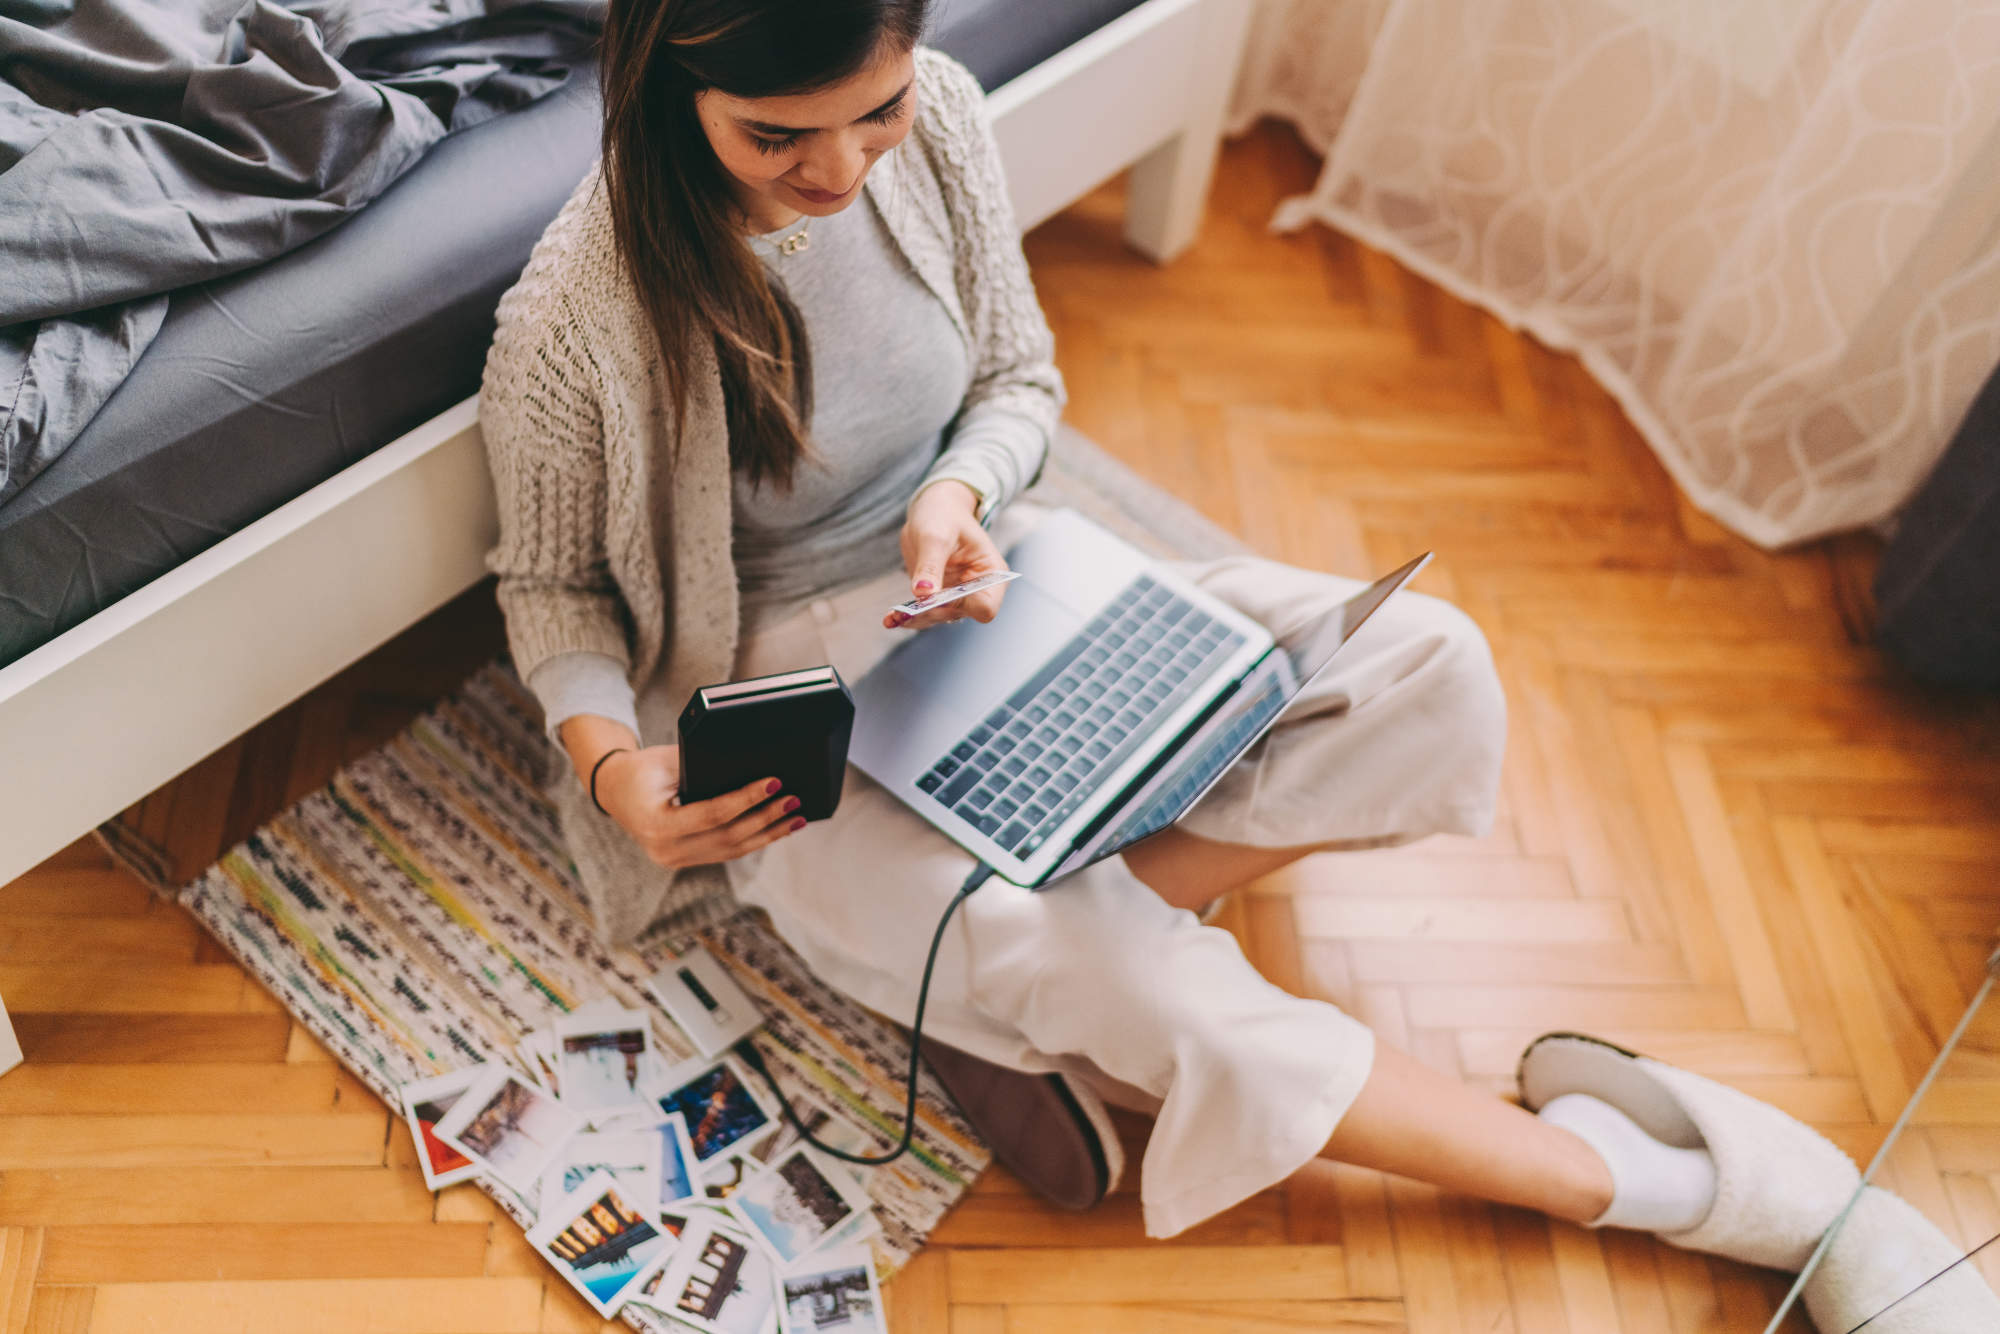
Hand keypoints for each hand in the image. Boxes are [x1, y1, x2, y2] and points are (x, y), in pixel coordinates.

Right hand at [591, 744, 804, 869]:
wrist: (616, 790)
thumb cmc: (644, 768)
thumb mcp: (668, 760)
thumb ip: (704, 767)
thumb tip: (755, 767)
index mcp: (655, 824)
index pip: (712, 814)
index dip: (747, 799)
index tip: (774, 782)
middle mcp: (664, 850)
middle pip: (727, 837)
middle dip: (766, 818)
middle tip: (794, 800)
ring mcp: (674, 860)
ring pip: (731, 850)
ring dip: (768, 834)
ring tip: (797, 818)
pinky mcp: (685, 860)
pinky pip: (725, 852)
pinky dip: (754, 840)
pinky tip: (777, 828)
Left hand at [887, 481, 1009, 629]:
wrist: (934, 510)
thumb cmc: (944, 515)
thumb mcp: (936, 535)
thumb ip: (931, 565)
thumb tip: (922, 593)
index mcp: (991, 573)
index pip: (985, 606)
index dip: (961, 605)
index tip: (936, 595)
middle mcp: (976, 589)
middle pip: (958, 613)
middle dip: (932, 613)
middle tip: (905, 613)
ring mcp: (956, 595)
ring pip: (938, 617)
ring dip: (916, 618)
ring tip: (893, 618)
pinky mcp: (936, 596)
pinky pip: (923, 611)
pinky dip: (908, 615)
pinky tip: (890, 618)